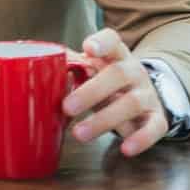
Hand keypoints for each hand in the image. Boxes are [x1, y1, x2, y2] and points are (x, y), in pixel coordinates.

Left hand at [62, 28, 167, 156]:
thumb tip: (32, 72)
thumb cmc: (107, 83)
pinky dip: (141, 139)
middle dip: (91, 91)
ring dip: (104, 119)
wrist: (147, 97)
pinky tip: (126, 148)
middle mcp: (134, 72)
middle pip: (117, 74)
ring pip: (131, 103)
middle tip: (67, 107)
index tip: (88, 49)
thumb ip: (71, 70)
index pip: (112, 41)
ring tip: (80, 134)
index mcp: (116, 56)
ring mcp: (148, 94)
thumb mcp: (93, 71)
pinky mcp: (157, 118)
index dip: (102, 43)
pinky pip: (154, 128)